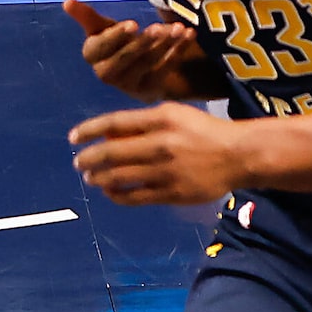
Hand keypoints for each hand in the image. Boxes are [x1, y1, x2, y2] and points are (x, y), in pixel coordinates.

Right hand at [65, 0, 207, 98]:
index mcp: (92, 55)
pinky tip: (188, 35)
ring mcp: (128, 85)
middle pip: (125, 58)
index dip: (117, 36)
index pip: (100, 47)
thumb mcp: (103, 27)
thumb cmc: (117, 42)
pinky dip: (178, 51)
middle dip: (144, 42)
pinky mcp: (149, 91)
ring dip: (164, 45)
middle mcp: (106, 74)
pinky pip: (165, 70)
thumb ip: (88, 17)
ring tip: (178, 28)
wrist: (139, 66)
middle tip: (160, 27)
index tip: (133, 24)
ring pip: (147, 64)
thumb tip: (66, 1)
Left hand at [69, 103, 249, 204]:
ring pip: (120, 177)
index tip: (73, 138)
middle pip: (112, 153)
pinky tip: (110, 192)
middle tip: (78, 162)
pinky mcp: (172, 192)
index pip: (115, 123)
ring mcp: (166, 170)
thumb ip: (143, 123)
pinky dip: (117, 195)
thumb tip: (108, 134)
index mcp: (162, 119)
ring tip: (91, 178)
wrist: (238, 155)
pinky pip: (136, 196)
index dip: (89, 130)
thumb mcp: (176, 115)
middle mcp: (162, 143)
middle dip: (88, 159)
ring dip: (99, 178)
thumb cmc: (204, 131)